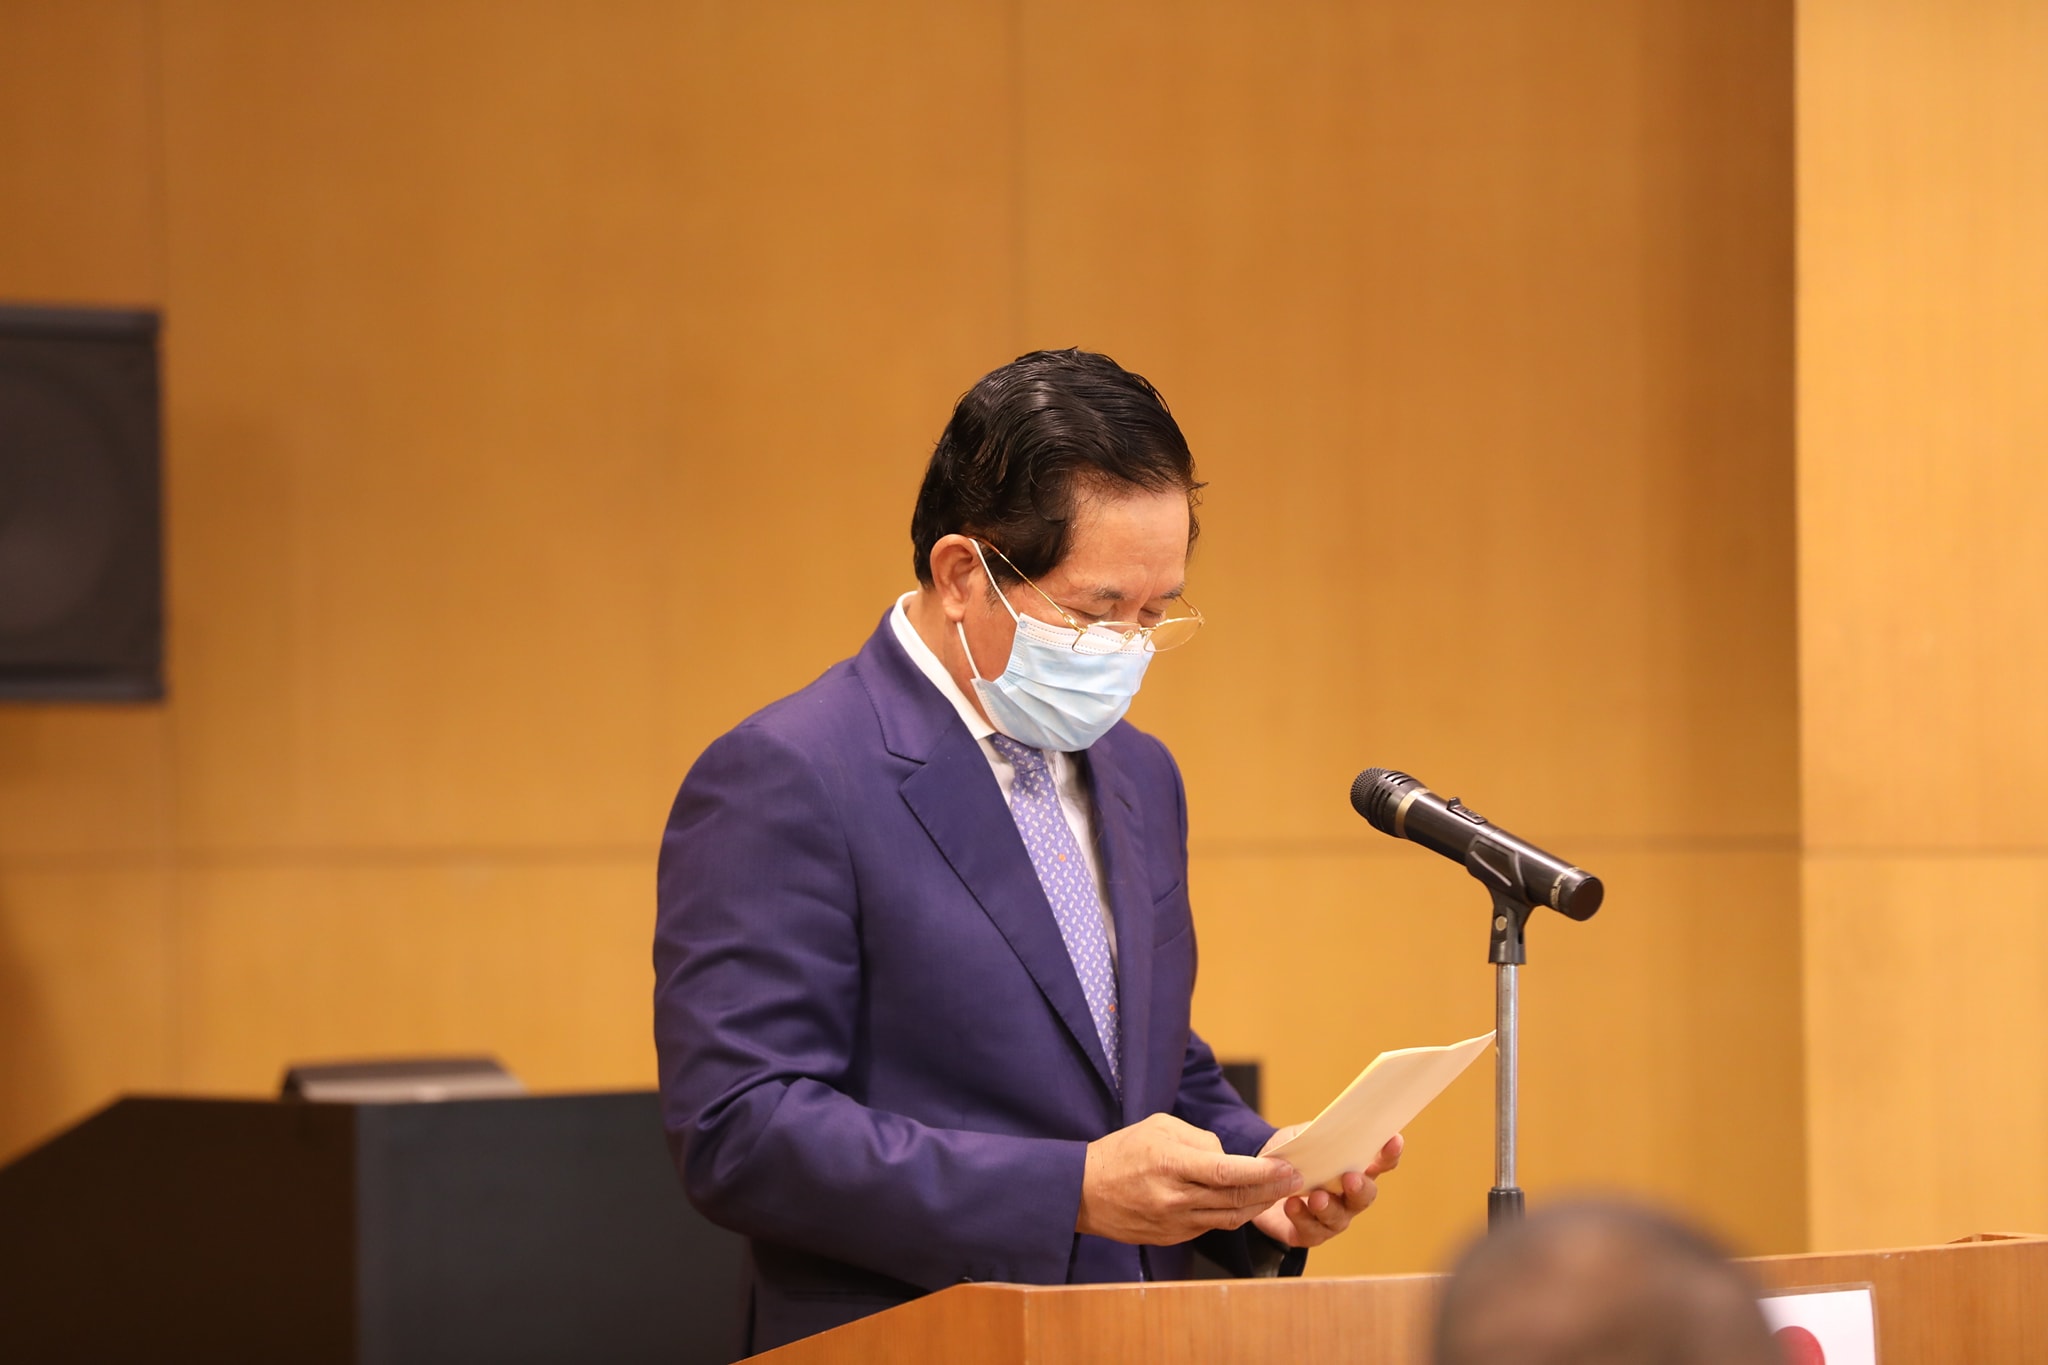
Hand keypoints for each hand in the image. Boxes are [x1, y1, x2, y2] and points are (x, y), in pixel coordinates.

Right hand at [1077, 1113, 1304, 1244]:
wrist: (1083, 1191)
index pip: (1228, 1172)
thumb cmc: (1122, 1151)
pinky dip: (1232, 1214)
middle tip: (1297, 1179)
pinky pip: (1211, 1226)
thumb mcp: (1159, 1126)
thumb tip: (1229, 1157)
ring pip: (1229, 1217)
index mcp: (1171, 1163)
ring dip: (1258, 1206)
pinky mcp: (1172, 1237)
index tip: (1289, 1168)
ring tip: (1278, 1192)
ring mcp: (1174, 1222)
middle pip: (1235, 1198)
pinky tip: (1245, 1203)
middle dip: (1272, 1189)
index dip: (1263, 1173)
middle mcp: (1175, 1197)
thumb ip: (1200, 1139)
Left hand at [1249, 1130, 1403, 1248]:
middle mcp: (1347, 1196)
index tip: (1393, 1139)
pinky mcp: (1309, 1233)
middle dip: (1360, 1188)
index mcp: (1352, 1168)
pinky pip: (1311, 1232)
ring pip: (1339, 1218)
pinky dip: (1302, 1218)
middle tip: (1351, 1179)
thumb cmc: (1288, 1158)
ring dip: (1328, 1207)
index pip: (1379, 1162)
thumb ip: (1317, 1134)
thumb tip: (1328, 1127)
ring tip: (1316, 1197)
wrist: (1258, 1181)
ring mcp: (1331, 1218)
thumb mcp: (1301, 1139)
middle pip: (1365, 1196)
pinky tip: (1292, 1205)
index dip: (1389, 1153)